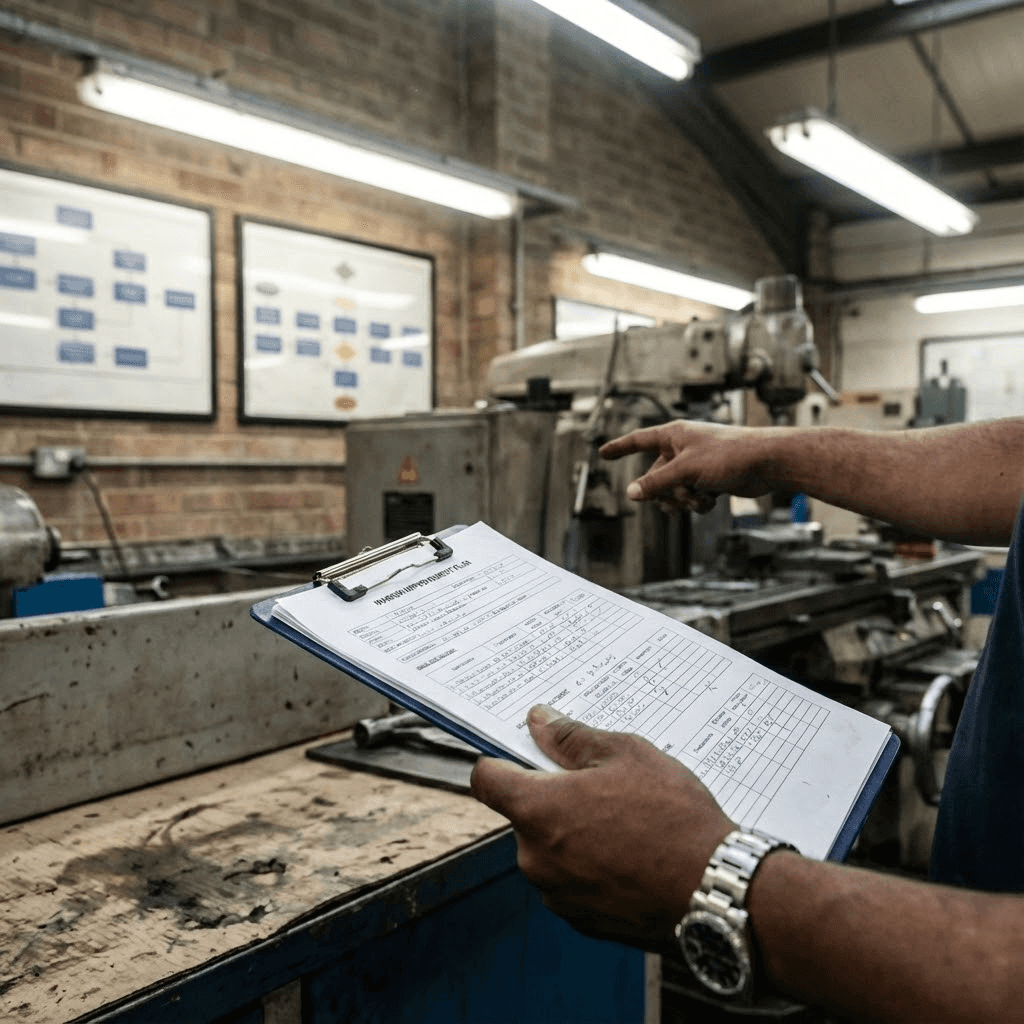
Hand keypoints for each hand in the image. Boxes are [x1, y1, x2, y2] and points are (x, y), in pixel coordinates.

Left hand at [470, 705, 733, 948]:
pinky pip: (572, 881)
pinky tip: (631, 855)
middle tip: (601, 785)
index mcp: (537, 809)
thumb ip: (572, 737)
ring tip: (626, 823)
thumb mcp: (626, 754)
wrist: (714, 891)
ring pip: (550, 849)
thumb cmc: (673, 818)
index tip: (522, 753)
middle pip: (524, 814)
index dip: (500, 760)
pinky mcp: (582, 921)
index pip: (485, 780)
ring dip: (573, 834)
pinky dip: (591, 866)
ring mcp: (557, 894)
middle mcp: (535, 857)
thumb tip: (540, 721)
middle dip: (553, 797)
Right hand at [599, 421, 782, 511]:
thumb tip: (631, 493)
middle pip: (656, 476)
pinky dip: (699, 502)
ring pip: (674, 490)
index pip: (639, 440)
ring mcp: (697, 465)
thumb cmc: (730, 455)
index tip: (603, 453)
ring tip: (700, 496)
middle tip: (679, 494)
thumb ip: (655, 483)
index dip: (620, 448)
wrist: (768, 463)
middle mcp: (683, 448)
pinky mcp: (711, 479)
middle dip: (665, 491)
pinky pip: (691, 497)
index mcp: (674, 435)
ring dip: (683, 499)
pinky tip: (714, 498)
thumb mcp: (685, 470)